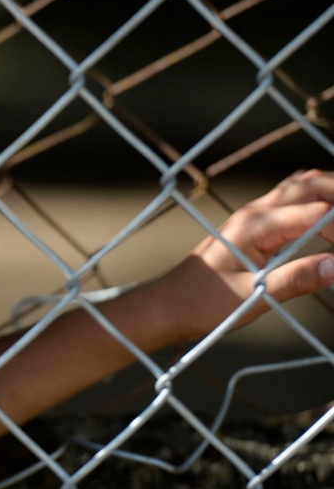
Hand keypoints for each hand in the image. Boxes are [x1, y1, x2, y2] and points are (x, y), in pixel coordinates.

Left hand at [162, 170, 333, 341]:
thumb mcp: (252, 299)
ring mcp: (254, 213)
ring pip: (302, 185)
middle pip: (312, 184)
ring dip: (332, 191)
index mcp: (256, 226)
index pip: (318, 213)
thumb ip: (296, 280)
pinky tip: (331, 214)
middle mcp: (256, 211)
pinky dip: (319, 198)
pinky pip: (293, 197)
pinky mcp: (255, 223)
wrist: (170, 303)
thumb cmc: (205, 304)